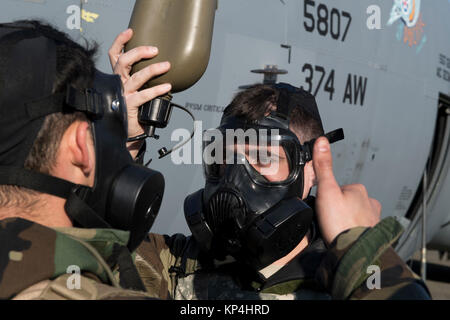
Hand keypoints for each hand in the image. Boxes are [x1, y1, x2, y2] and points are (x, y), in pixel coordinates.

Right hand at [108, 29, 171, 154]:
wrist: (128, 131)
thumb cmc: (132, 108)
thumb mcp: (134, 90)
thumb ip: (141, 78)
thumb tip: (161, 65)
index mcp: (118, 77)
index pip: (114, 55)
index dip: (120, 42)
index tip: (131, 32)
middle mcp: (118, 83)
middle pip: (124, 62)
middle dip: (139, 52)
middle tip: (155, 50)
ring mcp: (123, 95)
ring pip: (136, 77)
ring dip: (153, 69)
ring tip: (167, 65)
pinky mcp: (129, 106)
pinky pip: (144, 95)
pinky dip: (157, 90)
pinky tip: (167, 87)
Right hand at [312, 137, 380, 245]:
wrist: (354, 252)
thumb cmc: (340, 223)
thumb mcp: (326, 190)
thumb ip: (323, 167)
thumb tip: (322, 141)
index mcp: (358, 190)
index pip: (338, 189)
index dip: (327, 198)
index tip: (323, 208)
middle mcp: (370, 202)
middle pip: (346, 202)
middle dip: (338, 210)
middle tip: (329, 221)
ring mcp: (373, 219)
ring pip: (354, 216)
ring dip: (346, 221)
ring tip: (337, 231)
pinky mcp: (374, 234)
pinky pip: (360, 230)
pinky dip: (353, 233)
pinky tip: (345, 238)